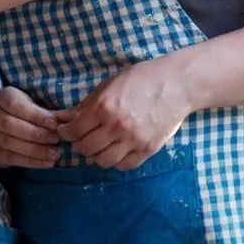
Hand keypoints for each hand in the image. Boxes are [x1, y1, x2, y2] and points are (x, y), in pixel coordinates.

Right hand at [0, 86, 60, 168]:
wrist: (5, 123)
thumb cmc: (25, 111)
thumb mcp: (34, 104)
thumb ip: (49, 112)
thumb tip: (70, 120)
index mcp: (2, 97)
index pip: (15, 105)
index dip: (36, 115)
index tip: (55, 124)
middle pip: (10, 125)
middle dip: (36, 134)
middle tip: (56, 140)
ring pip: (9, 143)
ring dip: (35, 150)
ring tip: (55, 153)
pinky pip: (10, 158)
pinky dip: (30, 162)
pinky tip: (46, 162)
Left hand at [55, 60, 190, 169]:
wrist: (177, 83)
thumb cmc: (142, 78)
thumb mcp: (110, 83)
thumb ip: (90, 102)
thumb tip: (70, 117)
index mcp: (103, 107)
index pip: (74, 131)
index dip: (66, 133)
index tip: (66, 132)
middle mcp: (116, 126)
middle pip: (86, 149)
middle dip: (79, 145)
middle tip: (80, 141)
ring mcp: (133, 140)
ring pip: (104, 162)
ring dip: (96, 156)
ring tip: (98, 148)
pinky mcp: (148, 149)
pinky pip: (125, 165)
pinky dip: (117, 162)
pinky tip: (116, 152)